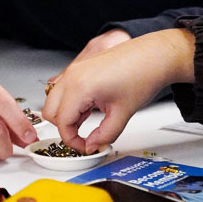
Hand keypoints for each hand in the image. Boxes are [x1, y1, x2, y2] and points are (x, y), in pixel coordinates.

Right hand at [43, 29, 195, 153]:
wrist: (153, 55)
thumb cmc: (142, 75)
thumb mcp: (123, 113)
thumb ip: (104, 135)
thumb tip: (93, 145)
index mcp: (80, 87)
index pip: (62, 122)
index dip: (72, 140)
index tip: (85, 145)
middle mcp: (73, 76)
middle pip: (49, 111)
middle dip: (64, 128)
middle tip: (82, 137)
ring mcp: (75, 70)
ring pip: (53, 100)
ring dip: (65, 115)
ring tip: (88, 121)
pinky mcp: (80, 68)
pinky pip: (63, 89)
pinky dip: (70, 103)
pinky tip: (88, 108)